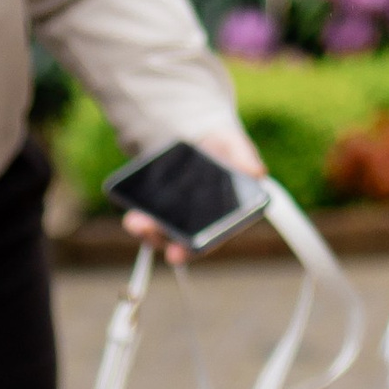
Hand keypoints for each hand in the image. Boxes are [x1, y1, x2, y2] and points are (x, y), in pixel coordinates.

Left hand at [122, 120, 269, 264]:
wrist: (198, 134)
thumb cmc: (223, 144)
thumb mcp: (234, 144)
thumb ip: (245, 158)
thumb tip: (257, 172)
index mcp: (222, 219)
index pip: (207, 242)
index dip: (191, 250)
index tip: (174, 254)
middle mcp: (197, 226)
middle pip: (177, 242)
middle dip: (160, 239)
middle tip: (146, 230)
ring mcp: (176, 219)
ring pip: (159, 233)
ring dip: (145, 231)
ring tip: (134, 221)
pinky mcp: (158, 209)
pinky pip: (147, 219)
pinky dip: (138, 218)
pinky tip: (130, 210)